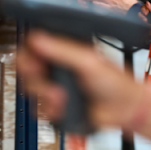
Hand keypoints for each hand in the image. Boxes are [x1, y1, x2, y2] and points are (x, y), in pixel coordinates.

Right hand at [18, 31, 146, 128]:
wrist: (124, 111)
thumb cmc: (115, 82)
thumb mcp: (88, 61)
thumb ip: (62, 50)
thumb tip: (37, 39)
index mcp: (64, 49)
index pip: (34, 44)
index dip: (28, 52)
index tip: (33, 61)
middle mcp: (57, 66)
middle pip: (26, 67)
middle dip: (34, 76)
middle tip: (44, 79)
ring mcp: (55, 86)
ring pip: (30, 89)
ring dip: (43, 94)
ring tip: (61, 97)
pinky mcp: (55, 105)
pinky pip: (38, 108)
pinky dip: (48, 109)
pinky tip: (62, 107)